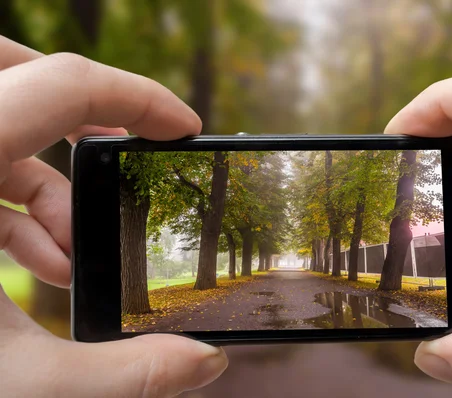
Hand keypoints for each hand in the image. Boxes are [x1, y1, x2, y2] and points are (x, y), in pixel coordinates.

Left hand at [0, 36, 226, 396]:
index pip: (61, 84)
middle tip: (122, 152)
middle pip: (10, 70)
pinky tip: (42, 265)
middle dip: (77, 108)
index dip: (138, 97)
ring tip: (75, 251)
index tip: (182, 127)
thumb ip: (125, 373)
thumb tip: (206, 364)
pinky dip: (17, 207)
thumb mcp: (21, 384)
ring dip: (51, 181)